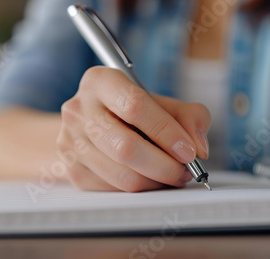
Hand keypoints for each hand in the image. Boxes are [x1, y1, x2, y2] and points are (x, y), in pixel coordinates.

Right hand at [56, 66, 210, 191]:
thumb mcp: (162, 103)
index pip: (135, 106)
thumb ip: (189, 117)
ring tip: (171, 175)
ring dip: (155, 182)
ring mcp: (71, 141)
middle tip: (185, 171)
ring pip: (121, 175)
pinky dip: (139, 189)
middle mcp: (79, 109)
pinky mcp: (72, 169)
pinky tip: (149, 179)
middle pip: (125, 147)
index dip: (167, 132)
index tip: (189, 151)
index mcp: (101, 81)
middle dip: (164, 166)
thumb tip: (199, 148)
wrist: (90, 124)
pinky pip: (113, 189)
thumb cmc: (131, 111)